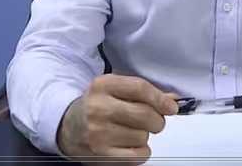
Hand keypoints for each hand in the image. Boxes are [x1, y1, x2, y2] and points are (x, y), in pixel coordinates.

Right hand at [56, 73, 178, 164]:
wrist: (69, 126)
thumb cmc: (99, 105)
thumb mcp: (115, 89)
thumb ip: (142, 91)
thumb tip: (172, 100)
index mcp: (103, 85)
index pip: (140, 88)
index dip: (160, 99)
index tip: (172, 107)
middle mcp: (99, 108)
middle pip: (145, 114)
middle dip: (157, 120)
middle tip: (154, 121)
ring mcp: (98, 133)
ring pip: (142, 136)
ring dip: (144, 135)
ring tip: (132, 131)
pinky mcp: (101, 155)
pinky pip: (137, 156)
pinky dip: (141, 152)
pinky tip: (131, 145)